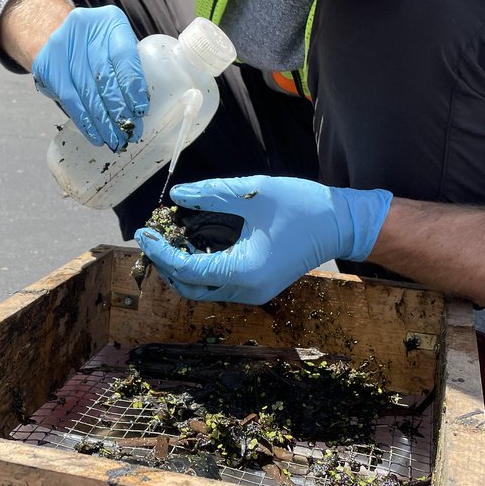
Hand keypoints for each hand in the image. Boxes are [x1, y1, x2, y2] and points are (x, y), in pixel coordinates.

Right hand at [31, 6, 147, 150]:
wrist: (54, 34)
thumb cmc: (96, 48)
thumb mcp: (115, 48)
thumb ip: (127, 69)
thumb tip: (138, 111)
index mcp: (110, 20)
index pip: (124, 55)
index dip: (132, 85)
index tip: (140, 110)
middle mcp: (84, 27)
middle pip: (104, 75)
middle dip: (118, 109)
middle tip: (129, 132)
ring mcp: (61, 44)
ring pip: (86, 91)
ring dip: (102, 120)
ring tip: (114, 138)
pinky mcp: (46, 64)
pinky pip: (68, 98)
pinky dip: (84, 120)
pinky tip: (94, 134)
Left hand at [134, 176, 392, 303]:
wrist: (342, 225)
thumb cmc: (302, 205)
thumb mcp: (253, 193)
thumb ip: (212, 195)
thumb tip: (177, 196)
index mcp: (244, 271)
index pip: (186, 269)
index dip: (160, 251)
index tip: (142, 231)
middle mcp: (246, 290)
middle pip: (189, 286)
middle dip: (165, 263)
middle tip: (152, 235)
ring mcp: (253, 292)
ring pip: (202, 288)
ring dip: (182, 266)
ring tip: (169, 236)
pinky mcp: (257, 286)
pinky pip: (218, 282)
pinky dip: (200, 266)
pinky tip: (194, 242)